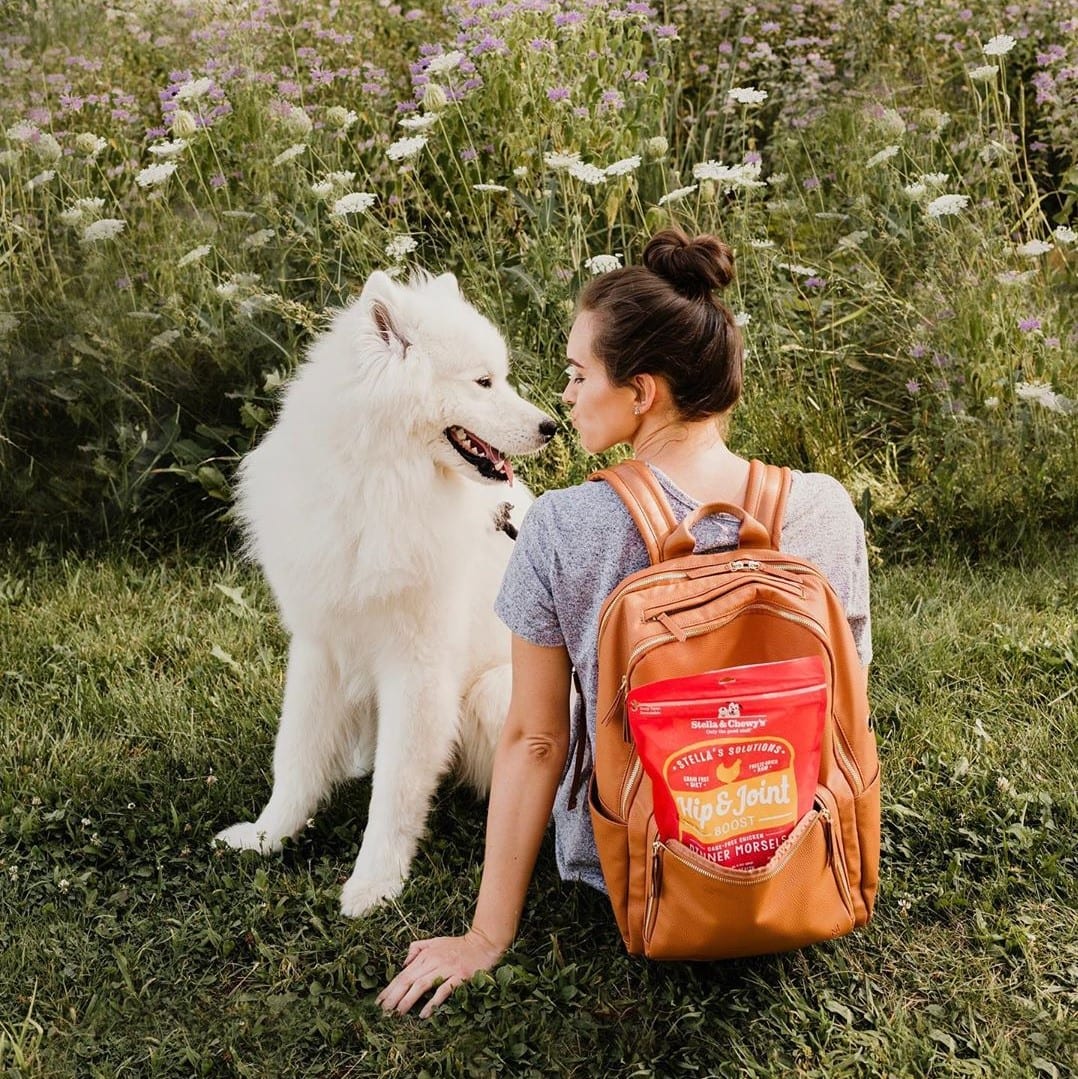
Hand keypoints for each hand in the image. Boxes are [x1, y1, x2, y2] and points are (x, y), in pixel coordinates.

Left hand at [377, 929, 504, 1017]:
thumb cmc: (459, 945)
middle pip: (409, 979)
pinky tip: (424, 1014)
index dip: (391, 987)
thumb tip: (403, 963)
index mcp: (426, 954)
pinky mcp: (459, 976)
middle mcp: (434, 961)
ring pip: (422, 985)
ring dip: (409, 1000)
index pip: (404, 973)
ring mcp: (447, 968)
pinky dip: (433, 1002)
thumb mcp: (435, 941)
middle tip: (384, 1012)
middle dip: (394, 996)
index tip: (379, 1001)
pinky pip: (443, 990)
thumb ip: (417, 948)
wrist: (484, 943)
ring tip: (398, 1013)